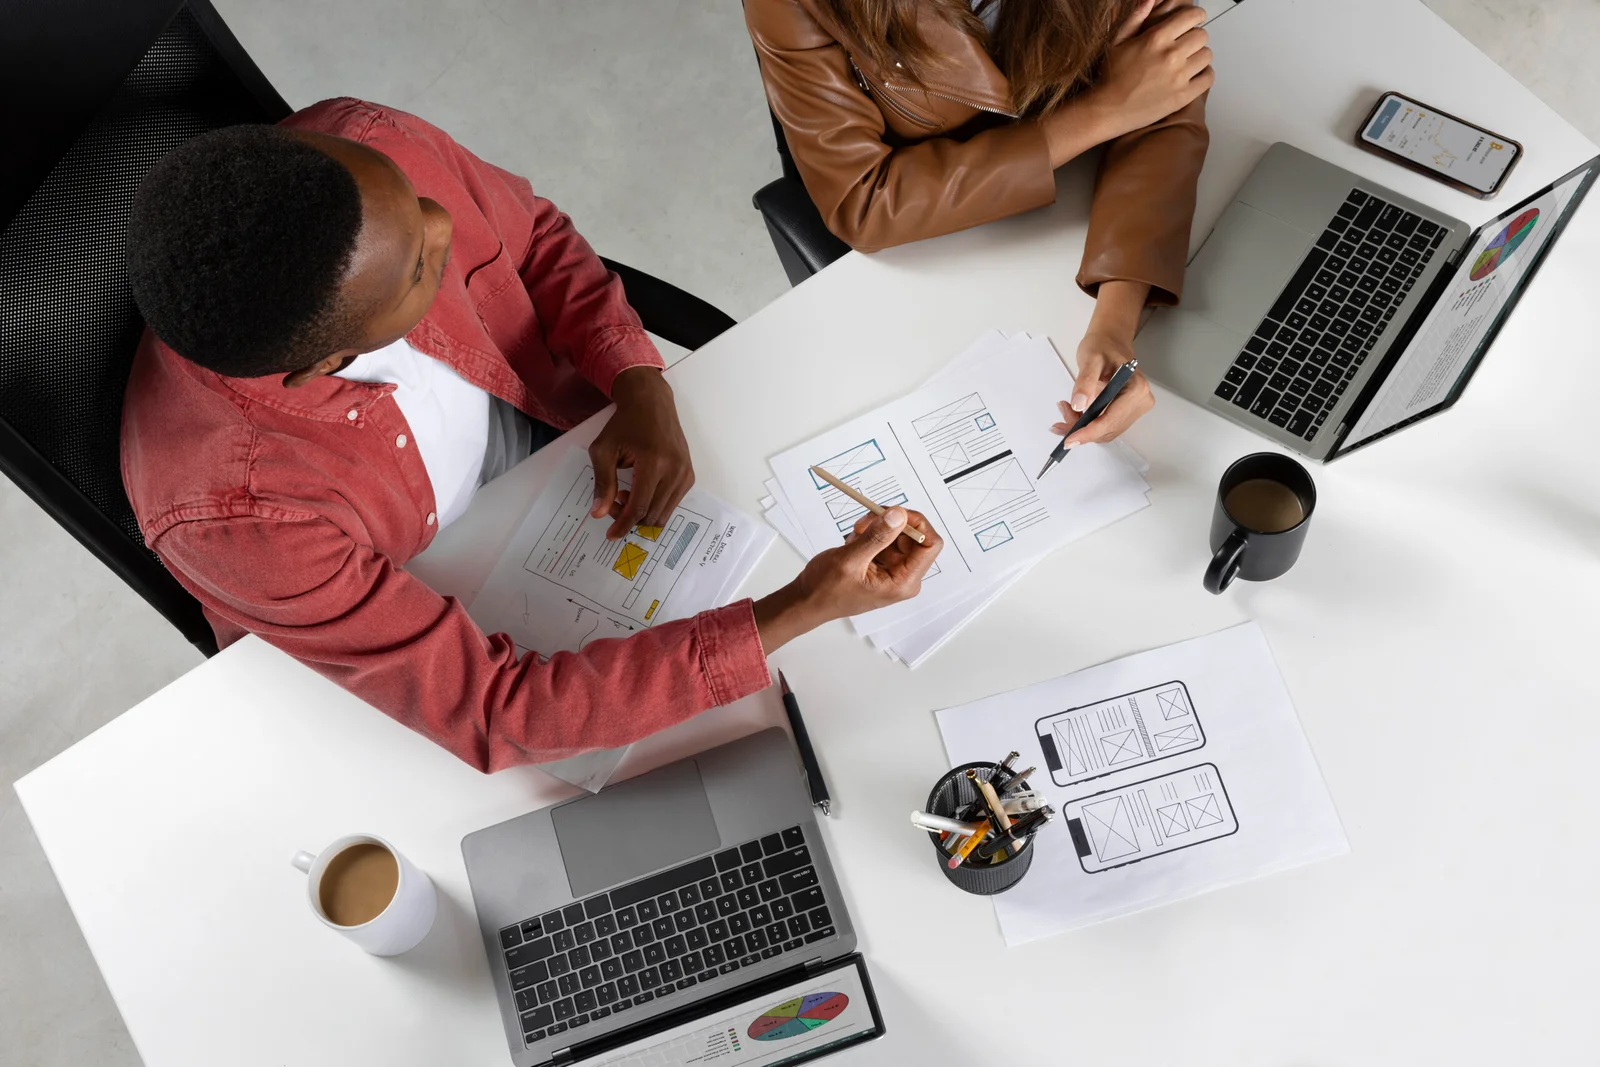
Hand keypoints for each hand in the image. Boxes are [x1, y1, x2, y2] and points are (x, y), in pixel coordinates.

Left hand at [589, 367, 693, 539]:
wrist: (651, 403)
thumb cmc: (624, 424)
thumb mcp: (604, 450)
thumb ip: (602, 483)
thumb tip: (599, 513)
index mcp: (653, 463)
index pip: (638, 507)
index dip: (623, 524)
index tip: (611, 535)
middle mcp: (675, 471)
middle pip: (652, 515)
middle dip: (630, 518)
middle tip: (614, 504)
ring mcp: (685, 474)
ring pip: (664, 513)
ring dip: (642, 513)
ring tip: (626, 494)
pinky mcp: (689, 475)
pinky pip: (672, 504)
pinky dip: (655, 506)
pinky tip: (641, 490)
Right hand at [752, 508, 942, 651]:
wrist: (807, 600)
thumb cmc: (826, 590)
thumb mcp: (850, 560)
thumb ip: (877, 536)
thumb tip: (899, 515)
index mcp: (903, 582)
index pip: (930, 545)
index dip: (916, 524)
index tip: (894, 513)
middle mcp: (903, 576)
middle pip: (913, 536)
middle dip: (890, 524)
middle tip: (866, 522)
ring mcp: (893, 570)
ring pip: (897, 534)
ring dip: (877, 528)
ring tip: (855, 537)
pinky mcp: (882, 564)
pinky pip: (885, 539)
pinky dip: (870, 534)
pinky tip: (854, 543)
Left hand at [1057, 280, 1154, 445]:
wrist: (1109, 341)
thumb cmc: (1102, 346)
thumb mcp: (1090, 358)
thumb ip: (1085, 381)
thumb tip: (1079, 404)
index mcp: (1136, 389)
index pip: (1110, 420)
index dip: (1088, 433)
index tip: (1068, 440)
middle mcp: (1140, 401)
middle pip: (1107, 429)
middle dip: (1081, 430)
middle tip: (1058, 422)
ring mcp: (1135, 408)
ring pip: (1105, 431)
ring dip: (1082, 428)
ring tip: (1066, 410)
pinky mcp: (1127, 412)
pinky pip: (1105, 426)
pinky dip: (1088, 424)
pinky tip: (1075, 413)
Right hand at [1084, 0, 1211, 139]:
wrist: (1107, 110)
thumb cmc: (1111, 76)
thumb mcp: (1118, 42)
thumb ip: (1136, 18)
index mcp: (1156, 38)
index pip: (1192, 17)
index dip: (1196, 16)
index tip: (1195, 21)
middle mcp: (1171, 55)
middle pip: (1202, 36)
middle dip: (1195, 38)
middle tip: (1187, 45)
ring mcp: (1179, 76)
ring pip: (1206, 55)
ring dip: (1199, 56)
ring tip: (1188, 62)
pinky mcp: (1183, 96)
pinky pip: (1208, 78)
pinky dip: (1204, 75)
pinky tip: (1193, 76)